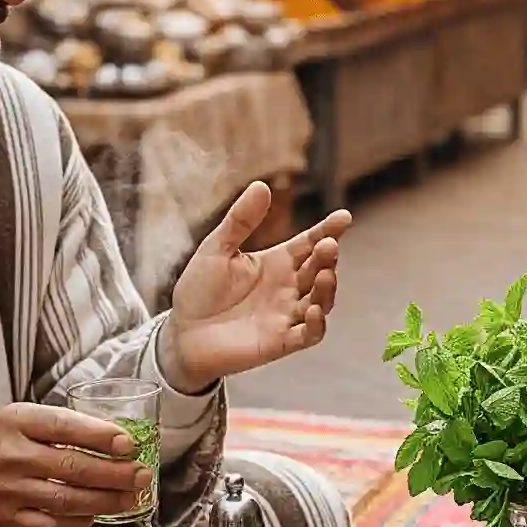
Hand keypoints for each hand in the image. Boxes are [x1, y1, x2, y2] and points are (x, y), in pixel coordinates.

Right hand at [0, 404, 150, 526]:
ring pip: (67, 499)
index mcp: (16, 422)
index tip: (129, 444)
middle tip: (142, 475)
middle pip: (73, 467)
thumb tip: (115, 437)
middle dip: (115, 473)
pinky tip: (97, 516)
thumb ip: (58, 424)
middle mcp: (12, 456)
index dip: (100, 436)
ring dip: (106, 500)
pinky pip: (51, 525)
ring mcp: (8, 491)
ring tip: (132, 497)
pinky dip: (79, 522)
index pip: (65, 426)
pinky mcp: (7, 520)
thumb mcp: (16, 418)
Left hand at [163, 182, 349, 391]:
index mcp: (277, 263)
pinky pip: (309, 335)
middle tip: (327, 245)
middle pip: (318, 269)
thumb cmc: (199, 291)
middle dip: (327, 257)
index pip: (309, 243)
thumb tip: (262, 185)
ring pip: (321, 300)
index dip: (328, 230)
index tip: (343, 217)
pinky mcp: (281, 342)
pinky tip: (313, 310)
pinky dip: (316, 324)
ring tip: (325, 274)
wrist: (182, 333)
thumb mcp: (216, 249)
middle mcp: (288, 287)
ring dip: (327, 288)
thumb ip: (240, 220)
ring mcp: (287, 315)